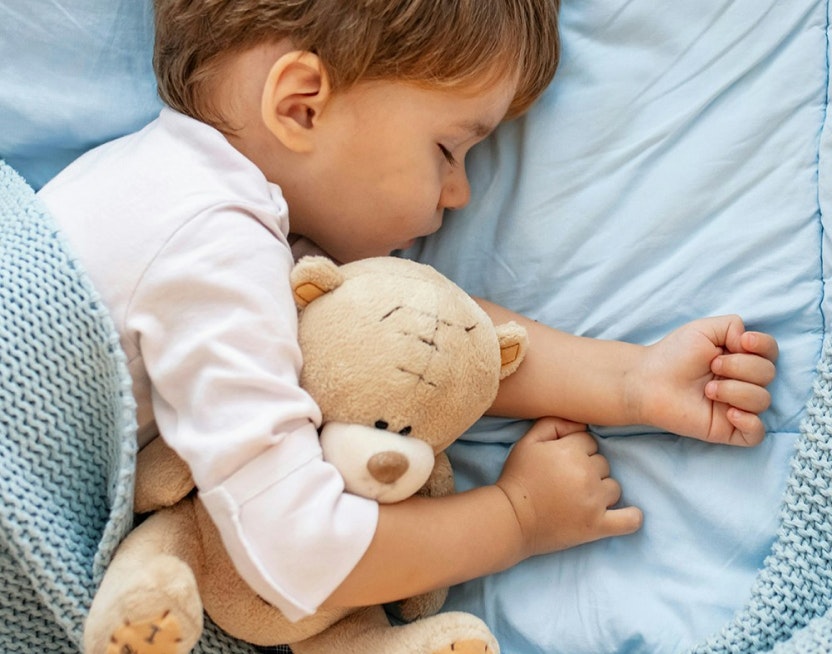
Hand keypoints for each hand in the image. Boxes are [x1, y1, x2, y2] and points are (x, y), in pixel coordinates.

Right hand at [496, 417, 642, 557]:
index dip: (576, 451)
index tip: (562, 463)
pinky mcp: (597, 526)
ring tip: (580, 499)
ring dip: (602, 491)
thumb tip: (581, 423)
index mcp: (571, 451)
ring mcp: (594, 502)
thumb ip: (554, 423)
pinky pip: (629, 520)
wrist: (511, 519)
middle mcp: (586, 474)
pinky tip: (628, 513)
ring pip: (614, 488)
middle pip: (603, 464)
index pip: (590, 442)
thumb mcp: (528, 442)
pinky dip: (632, 517)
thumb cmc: (518, 478)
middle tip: (567, 482)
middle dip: (589, 470)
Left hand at [637, 315, 777, 445]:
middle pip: (768, 374)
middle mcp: (743, 381)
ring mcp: (738, 406)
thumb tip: (749, 342)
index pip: (771, 351)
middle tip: (711, 366)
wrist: (648, 381)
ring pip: (763, 400)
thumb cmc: (674, 355)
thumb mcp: (704, 329)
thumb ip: (733, 325)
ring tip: (708, 390)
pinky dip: (749, 422)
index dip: (763, 345)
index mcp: (740, 357)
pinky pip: (757, 433)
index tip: (741, 342)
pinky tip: (728, 413)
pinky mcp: (729, 429)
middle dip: (740, 366)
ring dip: (735, 391)